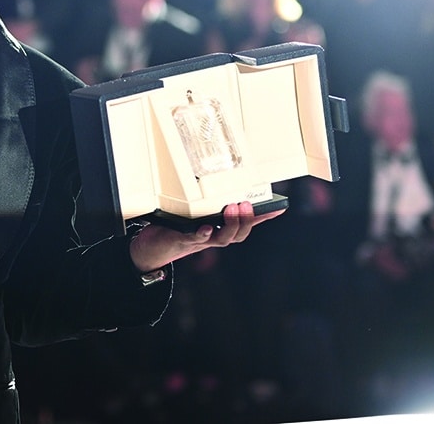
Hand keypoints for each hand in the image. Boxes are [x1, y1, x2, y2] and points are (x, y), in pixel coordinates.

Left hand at [129, 201, 283, 272]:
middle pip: (238, 235)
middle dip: (245, 220)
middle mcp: (214, 237)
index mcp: (221, 230)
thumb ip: (217, 205)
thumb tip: (231, 188)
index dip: (262, 218)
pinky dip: (202, 234)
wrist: (155, 245)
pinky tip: (206, 227)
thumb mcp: (201, 214)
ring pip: (222, 239)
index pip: (247, 225)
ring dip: (229, 225)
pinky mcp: (183, 240)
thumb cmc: (180, 227)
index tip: (278, 207)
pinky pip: (196, 238)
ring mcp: (200, 240)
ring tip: (232, 209)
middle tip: (247, 204)